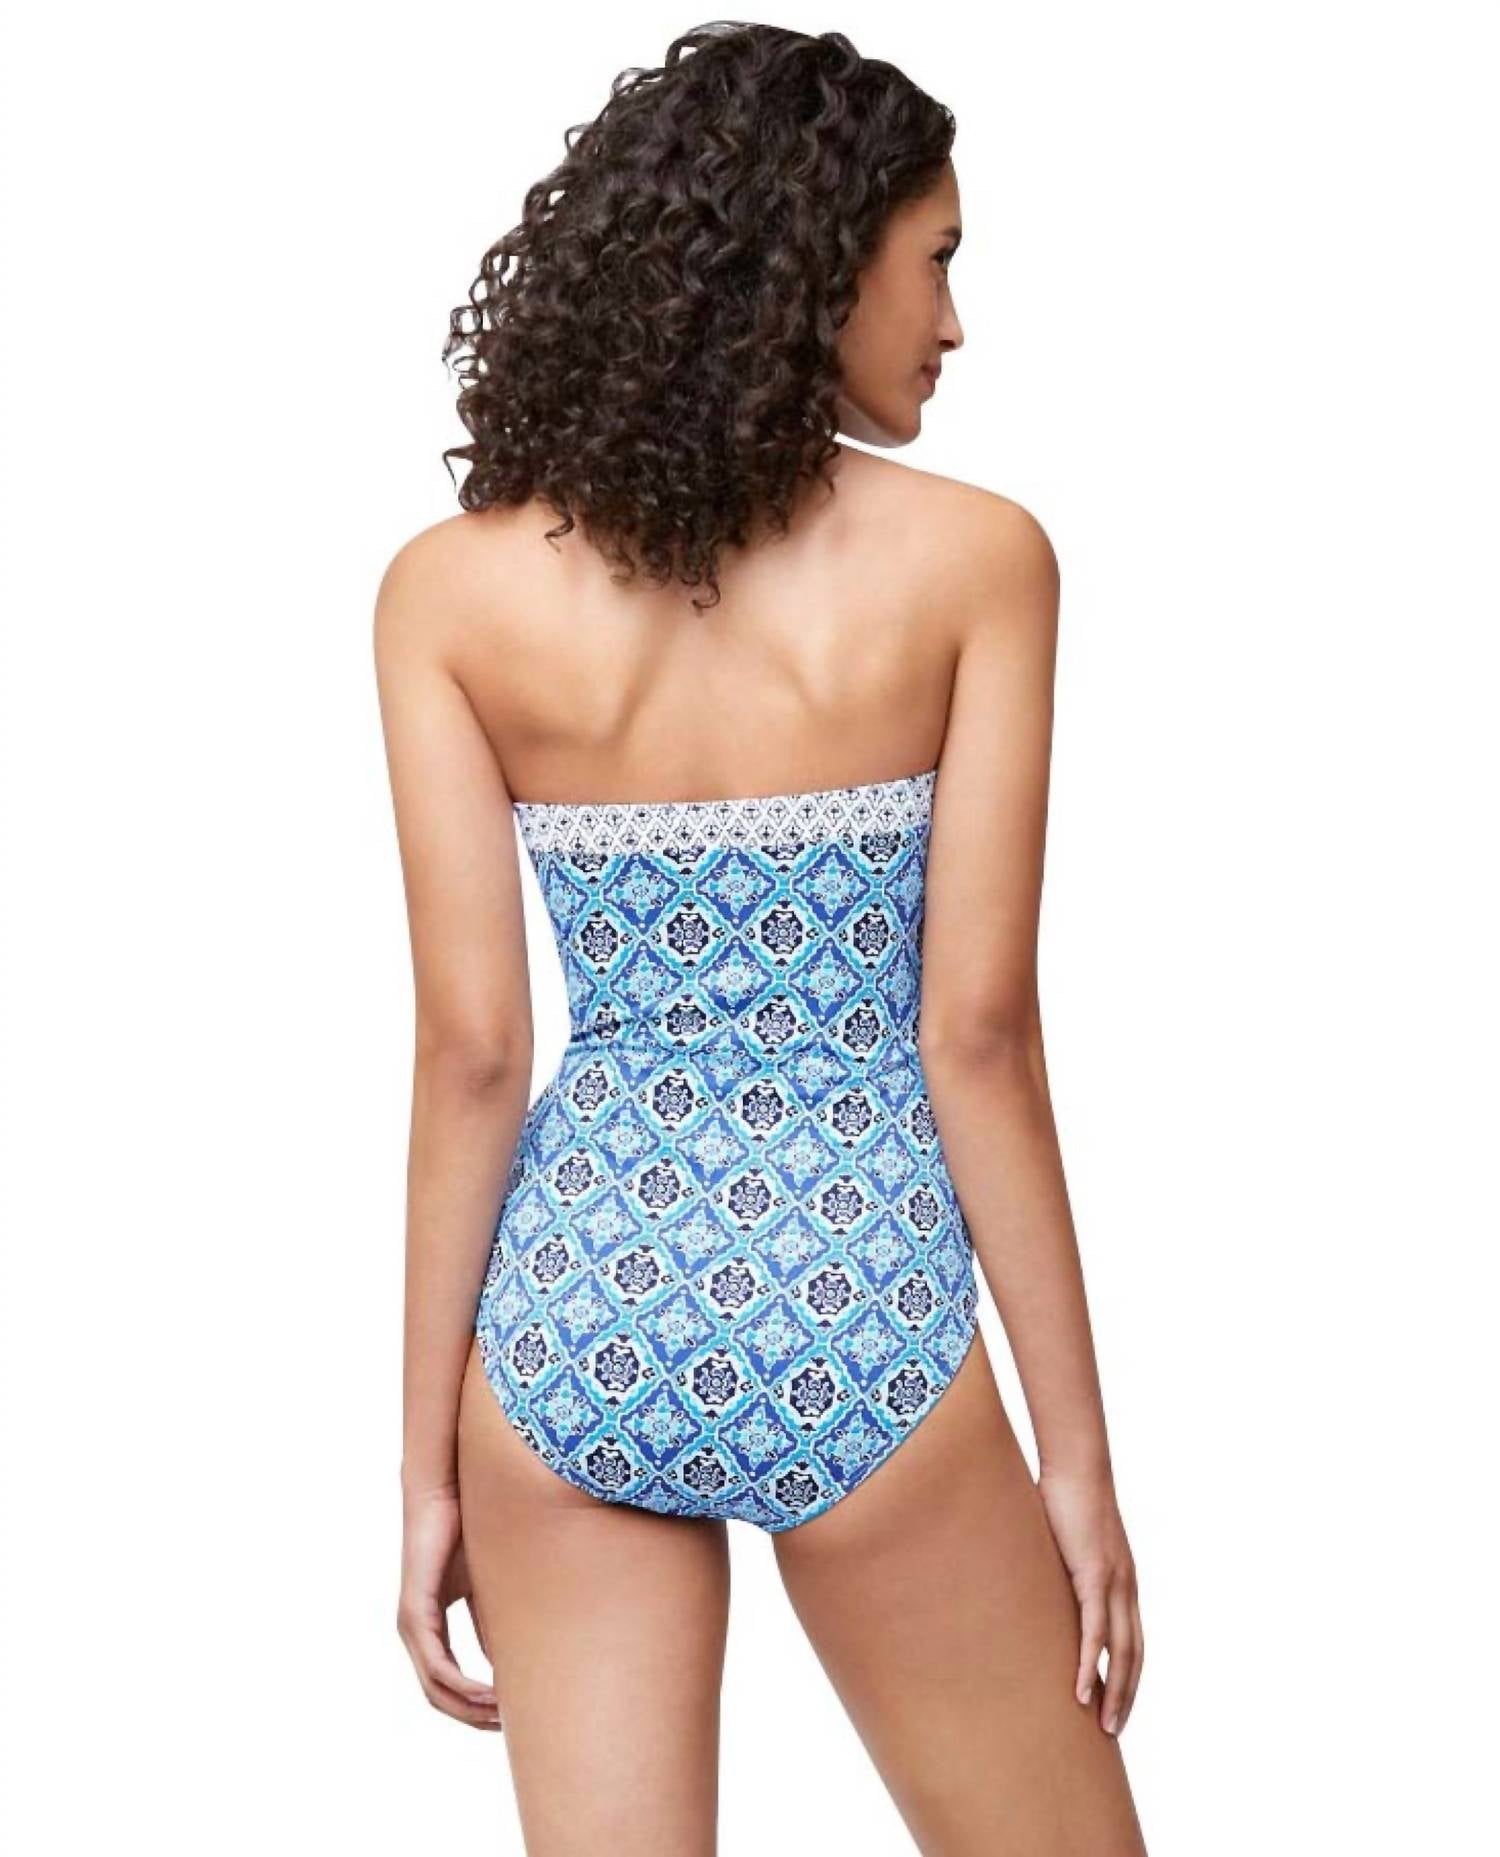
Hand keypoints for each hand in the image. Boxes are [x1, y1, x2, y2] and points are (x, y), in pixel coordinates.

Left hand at [396, 1485, 500, 1728]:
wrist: (446, 1492)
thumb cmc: (467, 1530)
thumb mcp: (488, 1587)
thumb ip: (493, 1623)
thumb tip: (510, 1664)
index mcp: (429, 1627)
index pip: (447, 1682)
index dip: (476, 1706)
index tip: (509, 1715)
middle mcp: (415, 1631)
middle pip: (439, 1696)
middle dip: (475, 1717)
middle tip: (511, 1728)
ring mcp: (411, 1624)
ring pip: (436, 1688)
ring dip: (471, 1708)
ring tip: (505, 1715)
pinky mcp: (415, 1612)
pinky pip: (436, 1665)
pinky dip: (462, 1684)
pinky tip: (489, 1692)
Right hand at [1037, 1464, 1142, 1737]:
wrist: (1078, 1462)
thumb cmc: (1067, 1493)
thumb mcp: (1065, 1541)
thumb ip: (1058, 1564)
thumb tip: (1036, 1576)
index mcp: (1122, 1580)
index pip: (1132, 1639)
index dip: (1127, 1675)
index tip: (1117, 1703)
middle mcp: (1126, 1587)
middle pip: (1133, 1655)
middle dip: (1126, 1695)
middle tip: (1114, 1731)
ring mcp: (1114, 1582)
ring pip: (1120, 1652)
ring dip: (1114, 1692)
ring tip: (1104, 1725)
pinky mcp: (1095, 1574)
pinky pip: (1094, 1630)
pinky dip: (1089, 1664)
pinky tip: (1081, 1690)